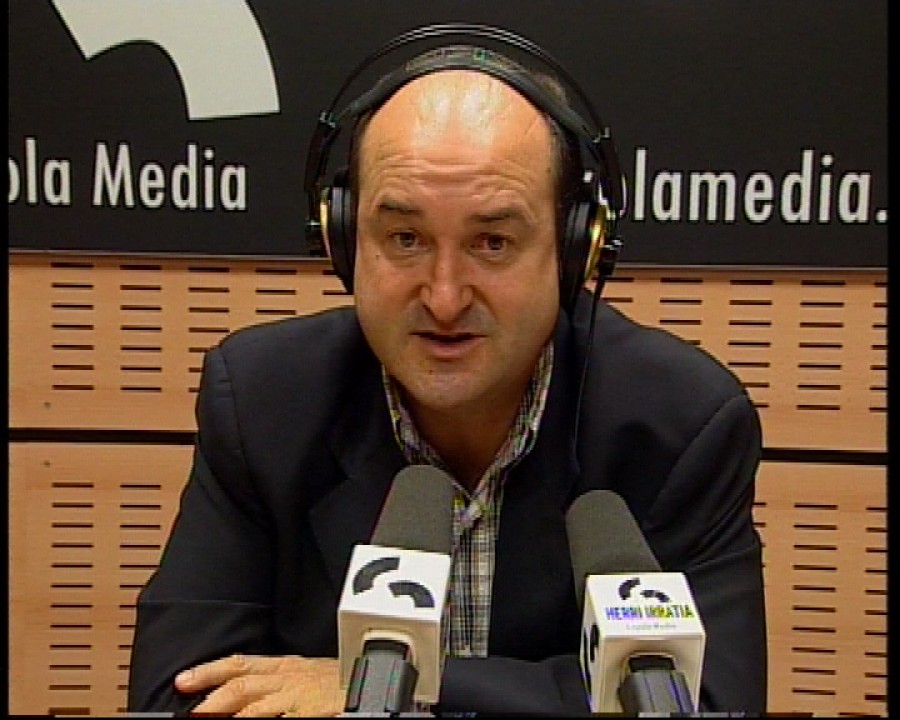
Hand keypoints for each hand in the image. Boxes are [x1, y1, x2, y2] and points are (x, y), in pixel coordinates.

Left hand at [174, 653, 342, 716]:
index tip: (183, 681)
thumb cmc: (343, 680)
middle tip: (188, 713)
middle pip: (240, 685)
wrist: (375, 679)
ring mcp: (298, 695)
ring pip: (253, 706)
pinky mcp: (310, 711)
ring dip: (228, 717)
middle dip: (210, 700)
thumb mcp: (308, 675)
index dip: (209, 672)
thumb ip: (281, 683)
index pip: (239, 664)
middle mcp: (288, 677)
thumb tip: (253, 698)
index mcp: (285, 666)